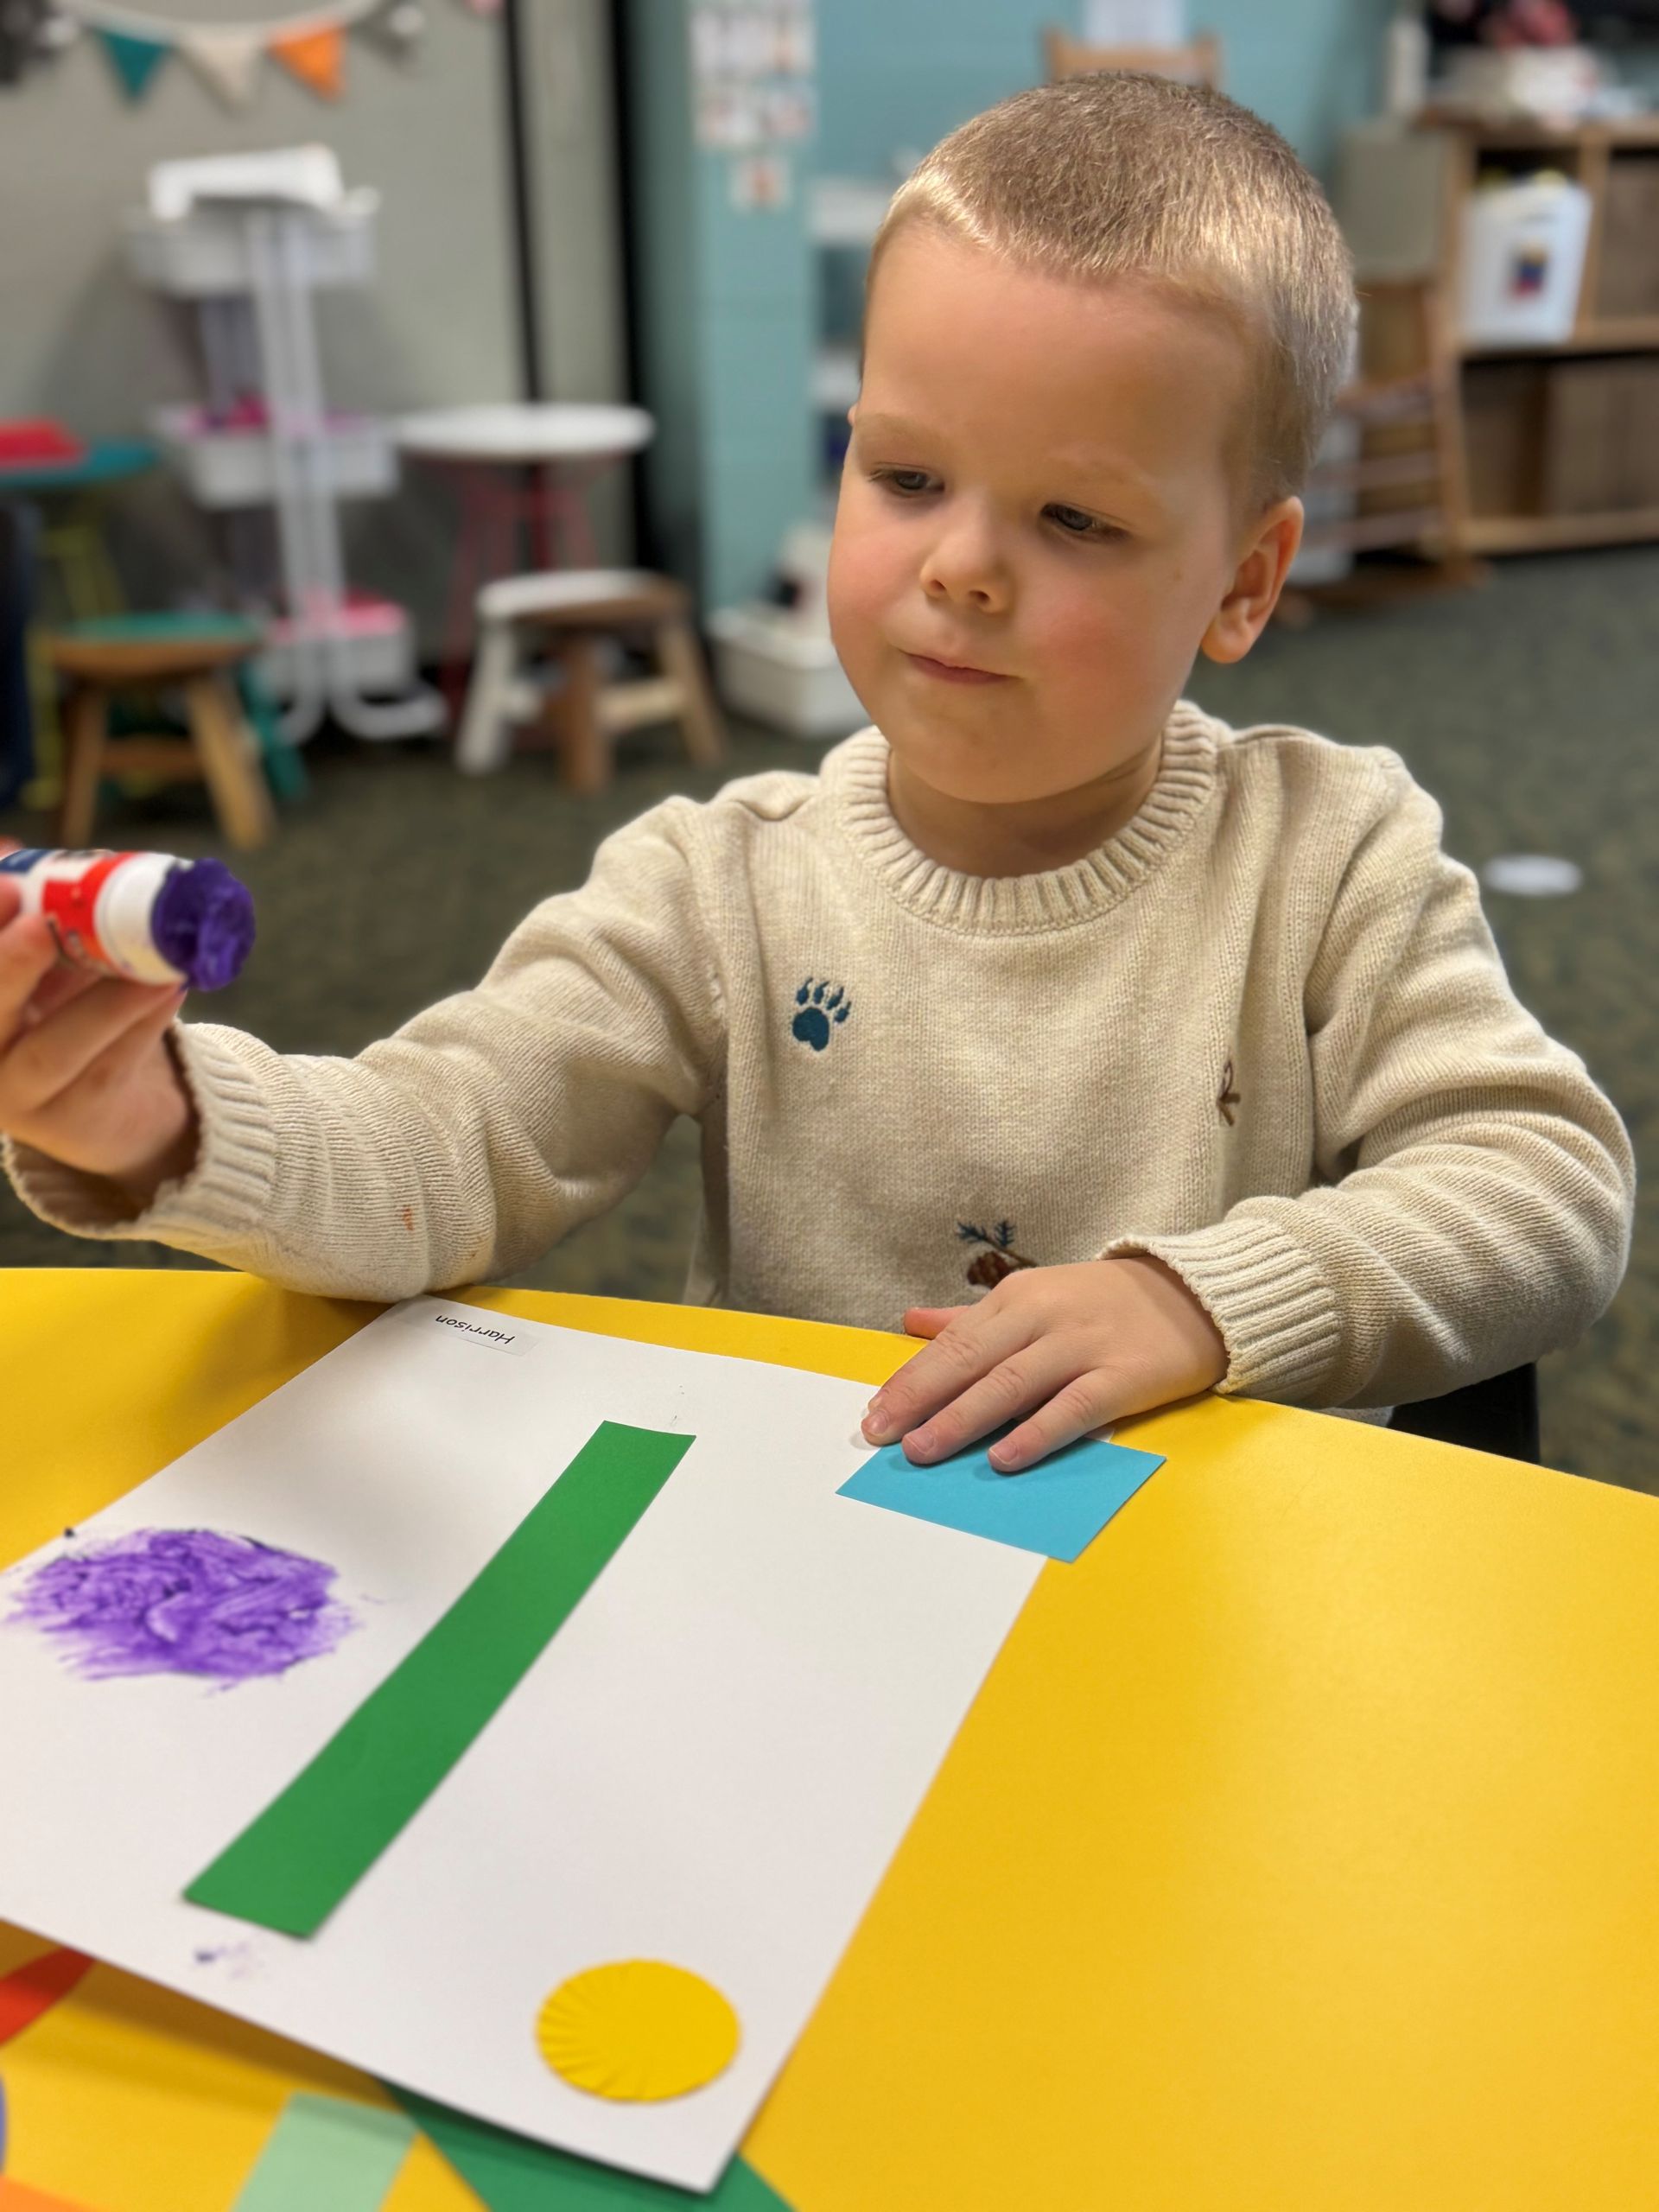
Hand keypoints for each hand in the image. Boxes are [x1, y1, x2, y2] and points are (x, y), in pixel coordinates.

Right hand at [0, 866, 198, 1204]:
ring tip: (153, 967)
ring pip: (52, 1052)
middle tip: (41, 925)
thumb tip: (11, 847)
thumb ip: (28, 912)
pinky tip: (171, 990)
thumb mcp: (42, 962)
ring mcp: (17, 1099)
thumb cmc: (61, 1011)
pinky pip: (107, 1071)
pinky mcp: (71, 1124)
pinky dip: (141, 1027)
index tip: (9, 884)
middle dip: (8, 966)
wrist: (106, 1104)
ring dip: (102, 1004)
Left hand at [860, 1256, 1228, 1471]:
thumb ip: (971, 1316)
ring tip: (923, 1450)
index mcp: (1017, 1298)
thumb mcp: (1034, 1295)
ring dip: (962, 1419)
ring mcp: (1082, 1346)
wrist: (1193, 1295)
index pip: (952, 1342)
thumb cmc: (1102, 1302)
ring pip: (1011, 1385)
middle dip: (920, 1400)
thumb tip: (910, 1322)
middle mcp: (1043, 1318)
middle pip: (971, 1361)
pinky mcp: (1121, 1378)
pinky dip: (1035, 1433)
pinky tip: (1004, 1458)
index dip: (910, 1379)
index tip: (874, 1412)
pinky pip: (1071, 1408)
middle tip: (880, 1436)